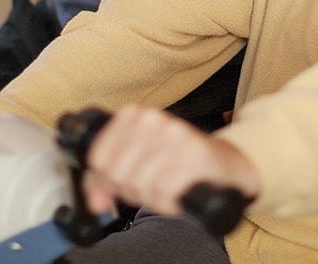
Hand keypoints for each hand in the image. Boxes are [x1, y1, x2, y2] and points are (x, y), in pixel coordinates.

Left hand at [80, 106, 259, 217]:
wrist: (223, 164)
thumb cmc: (176, 163)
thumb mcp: (135, 165)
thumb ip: (107, 182)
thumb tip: (94, 202)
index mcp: (133, 115)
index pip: (99, 158)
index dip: (109, 180)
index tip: (126, 181)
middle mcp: (152, 120)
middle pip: (118, 173)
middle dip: (133, 189)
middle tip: (152, 185)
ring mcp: (173, 134)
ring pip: (140, 182)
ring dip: (153, 196)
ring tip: (167, 186)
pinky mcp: (192, 153)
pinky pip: (164, 191)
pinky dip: (169, 201)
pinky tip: (178, 192)